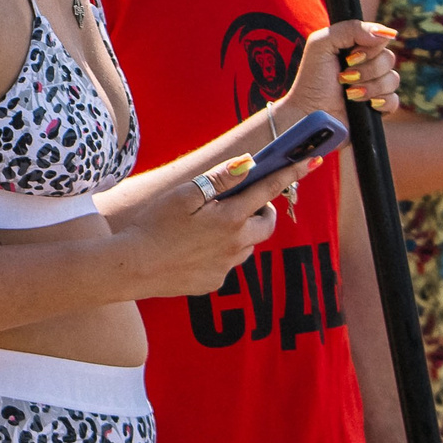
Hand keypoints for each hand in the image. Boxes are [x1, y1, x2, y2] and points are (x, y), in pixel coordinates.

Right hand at [109, 159, 315, 298]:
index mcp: (230, 218)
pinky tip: (191, 250)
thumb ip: (220, 179)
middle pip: (267, 224)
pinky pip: (227, 264)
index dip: (291, 173)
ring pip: (246, 244)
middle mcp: (236, 245)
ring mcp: (226, 267)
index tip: (312, 160)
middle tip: (238, 203)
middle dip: (260, 210)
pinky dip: (219, 253)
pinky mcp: (214, 283)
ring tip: (203, 228)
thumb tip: (250, 162)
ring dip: (238, 232)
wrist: (131, 268)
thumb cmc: (154, 225)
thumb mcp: (185, 194)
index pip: (269, 190)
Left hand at [284, 19, 398, 120]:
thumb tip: (387, 33)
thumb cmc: (312, 79)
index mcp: (357, 47)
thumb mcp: (322, 44)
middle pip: (389, 58)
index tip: (349, 57)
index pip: (381, 38)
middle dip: (366, 69)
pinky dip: (380, 102)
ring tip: (349, 93)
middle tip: (344, 77)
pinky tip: (363, 104)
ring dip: (370, 86)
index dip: (369, 48)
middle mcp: (368, 64)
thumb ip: (350, 29)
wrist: (309, 114)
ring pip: (393, 79)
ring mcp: (375, 86)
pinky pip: (395, 100)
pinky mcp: (378, 107)